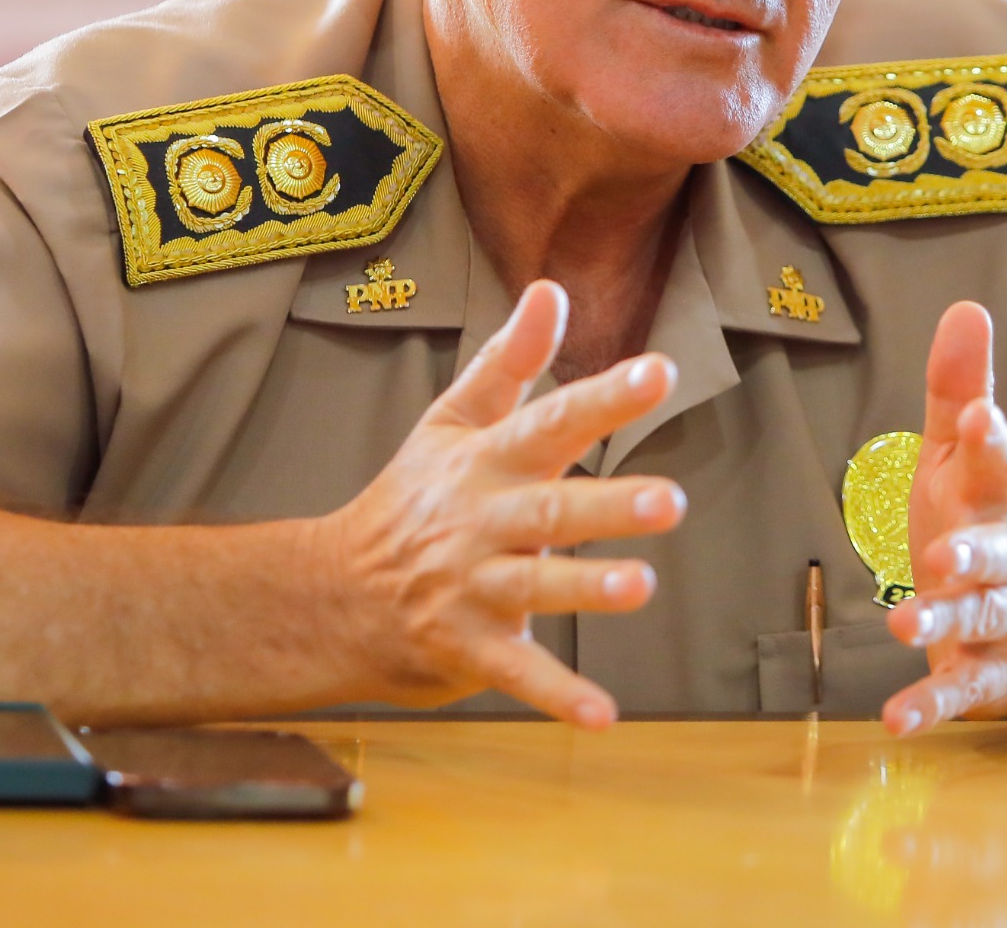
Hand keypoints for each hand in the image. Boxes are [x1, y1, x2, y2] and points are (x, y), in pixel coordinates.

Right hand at [309, 280, 685, 726]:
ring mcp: (472, 588)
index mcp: (485, 463)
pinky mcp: (468, 649)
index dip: (605, 395)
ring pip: (534, 589)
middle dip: (609, 506)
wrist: (333, 596)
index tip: (661, 371)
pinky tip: (603, 716)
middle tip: (673, 500)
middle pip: (550, 510)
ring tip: (640, 587)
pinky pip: (517, 674)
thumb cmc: (411, 501)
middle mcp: (481, 522)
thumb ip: (510, 361)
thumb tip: (553, 290)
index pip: (551, 420)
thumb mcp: (452, 423)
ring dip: (586, 589)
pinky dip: (557, 697)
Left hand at [881, 301, 1006, 734]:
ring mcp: (1004, 621)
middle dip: (973, 556)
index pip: (1002, 467)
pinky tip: (895, 720)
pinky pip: (964, 691)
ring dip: (947, 622)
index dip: (993, 444)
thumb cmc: (982, 518)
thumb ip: (960, 389)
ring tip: (903, 626)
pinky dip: (932, 706)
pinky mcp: (990, 675)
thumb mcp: (962, 454)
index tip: (983, 419)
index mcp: (999, 499)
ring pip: (984, 620)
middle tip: (940, 555)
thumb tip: (965, 307)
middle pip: (998, 556)